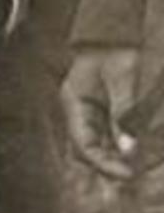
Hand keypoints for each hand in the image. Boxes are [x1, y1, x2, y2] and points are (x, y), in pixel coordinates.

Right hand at [61, 47, 139, 179]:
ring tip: (137, 170)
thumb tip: (129, 149)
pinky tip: (136, 157)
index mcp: (74, 101)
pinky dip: (123, 151)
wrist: (118, 35)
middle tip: (133, 177)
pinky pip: (111, 141)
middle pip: (88, 151)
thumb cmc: (119, 51)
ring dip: (117, 161)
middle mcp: (80, 113)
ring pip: (100, 149)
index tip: (128, 174)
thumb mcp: (125, 80)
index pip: (83, 144)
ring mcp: (92, 116)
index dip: (104, 163)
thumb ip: (126, 112)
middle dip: (108, 166)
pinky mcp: (106, 117)